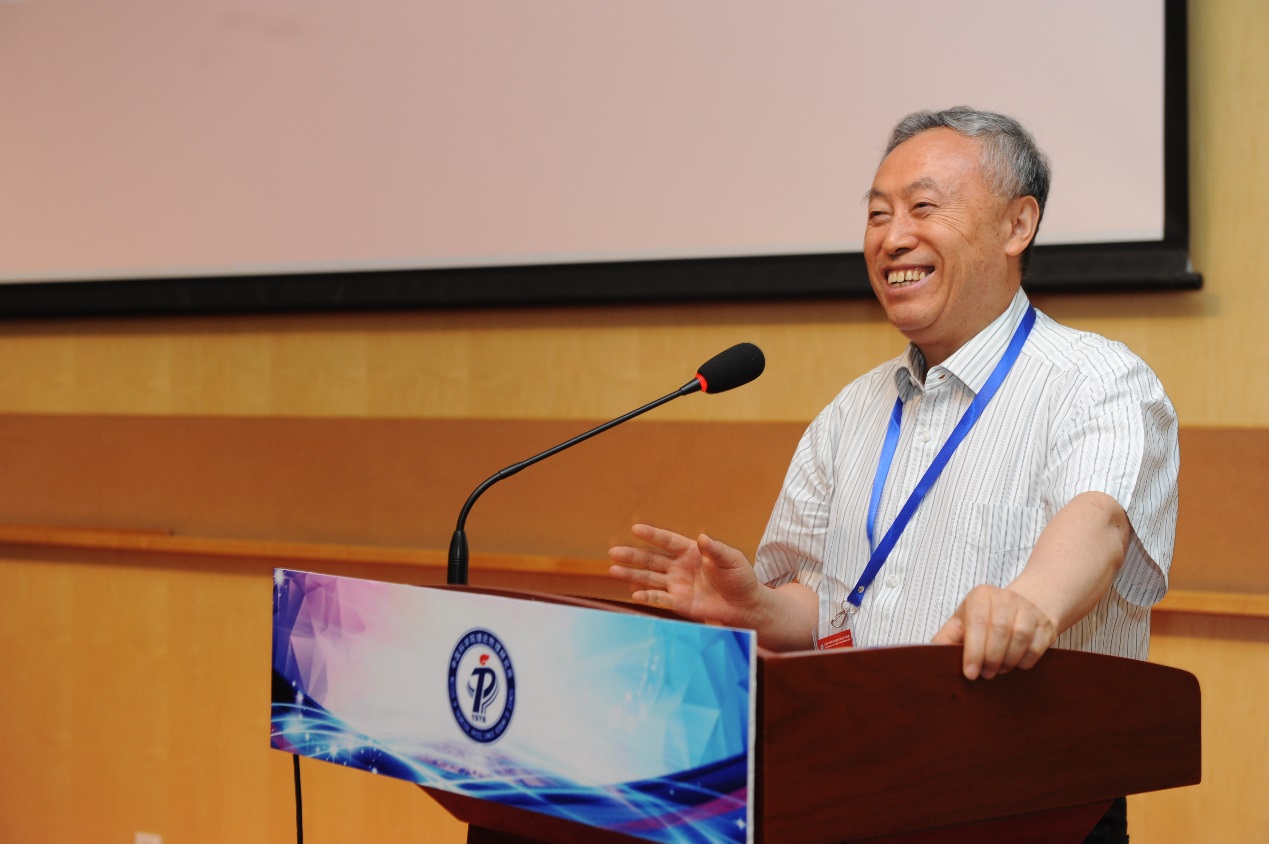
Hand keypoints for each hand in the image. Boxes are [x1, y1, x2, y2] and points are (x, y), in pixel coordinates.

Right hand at [608, 524, 762, 627]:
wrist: (746, 605)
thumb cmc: (740, 578)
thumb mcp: (732, 560)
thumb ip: (716, 550)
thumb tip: (701, 538)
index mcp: (691, 552)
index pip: (667, 541)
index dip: (652, 535)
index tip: (635, 529)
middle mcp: (680, 567)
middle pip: (652, 560)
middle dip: (633, 556)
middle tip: (613, 552)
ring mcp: (677, 585)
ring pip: (650, 578)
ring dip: (632, 575)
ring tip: (613, 570)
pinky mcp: (680, 603)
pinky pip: (660, 598)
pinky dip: (647, 597)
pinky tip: (634, 594)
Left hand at [932, 585, 1057, 679]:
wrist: (1022, 605)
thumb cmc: (985, 618)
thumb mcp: (962, 622)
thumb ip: (946, 638)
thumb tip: (931, 657)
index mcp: (980, 596)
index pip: (977, 623)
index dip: (973, 651)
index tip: (970, 673)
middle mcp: (1005, 598)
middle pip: (1000, 630)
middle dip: (991, 658)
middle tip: (986, 674)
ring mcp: (1028, 608)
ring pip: (1020, 637)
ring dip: (1009, 660)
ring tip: (1000, 670)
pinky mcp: (1045, 622)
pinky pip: (1037, 645)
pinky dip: (1026, 660)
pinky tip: (1017, 665)